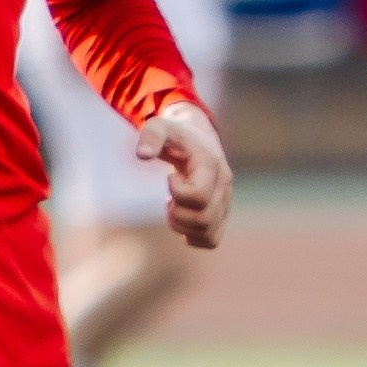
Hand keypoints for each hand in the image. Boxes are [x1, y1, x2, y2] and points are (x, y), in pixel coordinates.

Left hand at [136, 102, 231, 249]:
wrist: (197, 138)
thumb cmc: (175, 134)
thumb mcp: (159, 127)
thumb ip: (150, 136)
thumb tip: (141, 155)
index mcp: (211, 165)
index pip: (198, 195)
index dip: (178, 193)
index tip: (170, 179)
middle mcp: (224, 185)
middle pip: (203, 219)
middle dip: (177, 214)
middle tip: (167, 200)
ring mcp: (225, 201)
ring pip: (208, 233)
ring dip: (182, 226)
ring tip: (172, 208)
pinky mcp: (221, 212)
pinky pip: (212, 240)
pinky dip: (193, 238)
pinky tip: (181, 220)